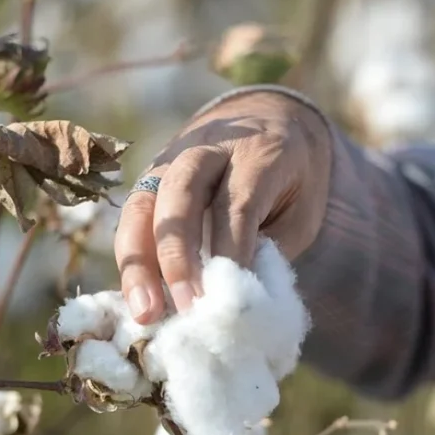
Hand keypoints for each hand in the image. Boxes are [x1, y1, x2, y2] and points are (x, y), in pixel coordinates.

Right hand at [114, 90, 332, 323]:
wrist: (272, 122)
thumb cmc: (293, 179)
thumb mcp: (303, 210)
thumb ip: (272, 247)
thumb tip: (233, 297)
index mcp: (258, 152)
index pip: (235, 203)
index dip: (228, 252)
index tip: (225, 299)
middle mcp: (207, 146)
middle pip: (179, 195)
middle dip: (176, 255)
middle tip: (183, 307)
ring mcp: (171, 157)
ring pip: (143, 203)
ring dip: (138, 262)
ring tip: (144, 312)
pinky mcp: (150, 175)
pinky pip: (133, 215)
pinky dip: (132, 257)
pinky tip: (138, 297)